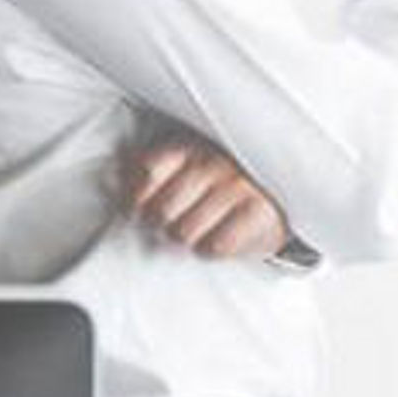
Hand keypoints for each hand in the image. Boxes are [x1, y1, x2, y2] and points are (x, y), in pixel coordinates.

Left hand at [126, 137, 292, 259]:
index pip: (146, 171)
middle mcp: (213, 164)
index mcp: (192, 147)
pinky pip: (216, 246)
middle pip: (160, 212)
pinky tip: (221, 236)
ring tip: (202, 228)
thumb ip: (152, 167)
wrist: (284, 194)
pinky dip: (213, 249)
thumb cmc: (225, 182)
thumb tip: (113, 175)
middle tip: (178, 222)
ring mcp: (237, 187)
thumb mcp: (190, 163)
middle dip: (164, 224)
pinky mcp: (258, 213)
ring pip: (184, 233)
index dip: (136, 199)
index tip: (141, 209)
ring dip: (189, 239)